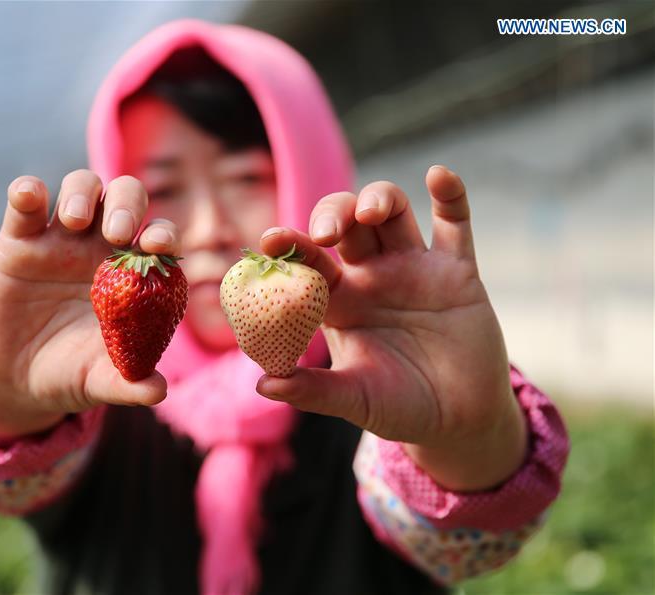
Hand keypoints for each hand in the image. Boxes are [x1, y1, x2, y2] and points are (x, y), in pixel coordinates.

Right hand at [0, 172, 180, 438]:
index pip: (158, 238)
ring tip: (74, 219)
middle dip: (125, 205)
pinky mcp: (19, 239)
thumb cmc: (73, 372)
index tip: (158, 245)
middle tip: (116, 231)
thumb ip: (128, 383)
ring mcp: (61, 238)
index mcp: (134, 272)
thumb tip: (159, 391)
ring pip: (81, 188)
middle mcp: (102, 245)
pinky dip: (26, 192)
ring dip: (81, 193)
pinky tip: (27, 195)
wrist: (18, 378)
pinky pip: (24, 204)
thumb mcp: (99, 381)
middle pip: (124, 198)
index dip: (162, 235)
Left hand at [255, 165, 526, 490]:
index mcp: (338, 301)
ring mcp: (414, 268)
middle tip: (327, 233)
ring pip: (393, 212)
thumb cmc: (398, 408)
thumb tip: (263, 385)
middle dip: (333, 215)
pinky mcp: (457, 272)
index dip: (290, 247)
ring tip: (371, 212)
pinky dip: (451, 195)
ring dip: (379, 199)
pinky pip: (455, 224)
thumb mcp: (354, 400)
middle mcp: (371, 276)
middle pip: (346, 224)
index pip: (309, 262)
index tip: (271, 240)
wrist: (458, 420)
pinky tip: (440, 175)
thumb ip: (313, 390)